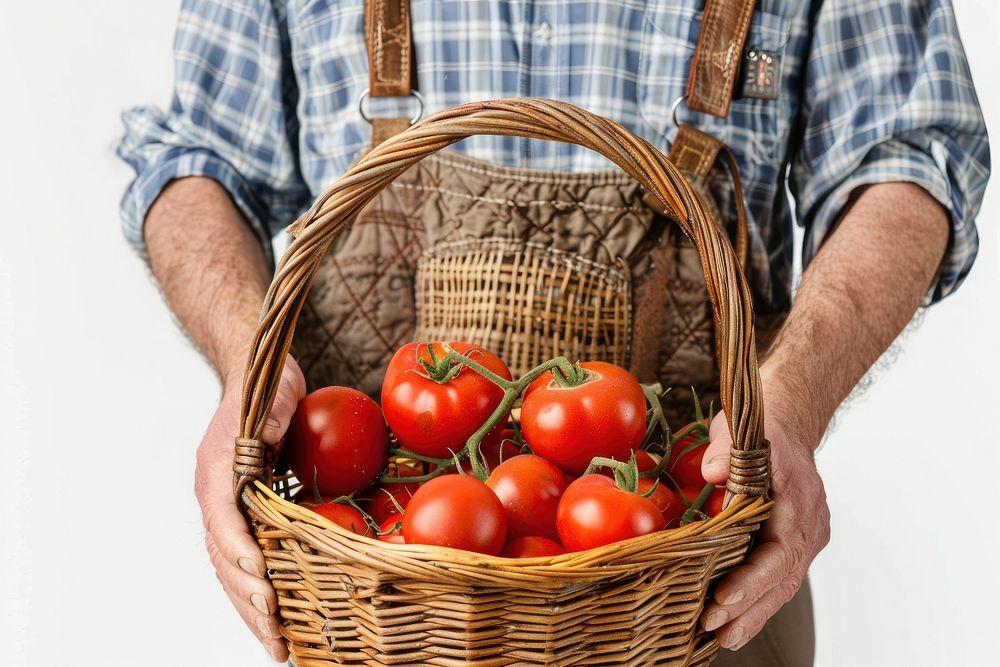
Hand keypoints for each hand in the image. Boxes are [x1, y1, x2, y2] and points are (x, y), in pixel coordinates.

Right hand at [194, 354, 306, 661]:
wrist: (253, 374)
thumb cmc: (265, 384)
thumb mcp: (272, 395)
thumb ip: (268, 418)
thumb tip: (268, 436)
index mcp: (216, 467)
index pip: (222, 515)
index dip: (238, 548)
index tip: (259, 576)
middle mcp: (214, 493)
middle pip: (223, 556)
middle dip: (249, 598)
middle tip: (276, 635)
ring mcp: (224, 507)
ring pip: (229, 570)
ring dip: (251, 610)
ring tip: (277, 646)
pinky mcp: (241, 514)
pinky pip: (242, 562)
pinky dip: (255, 593)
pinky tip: (274, 620)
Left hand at [698, 377, 830, 650]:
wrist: (790, 418)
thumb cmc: (763, 425)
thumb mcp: (739, 426)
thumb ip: (726, 449)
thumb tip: (714, 472)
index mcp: (796, 497)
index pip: (778, 550)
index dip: (752, 578)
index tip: (723, 596)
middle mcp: (807, 521)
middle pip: (782, 577)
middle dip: (749, 609)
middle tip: (716, 631)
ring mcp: (807, 533)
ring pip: (784, 584)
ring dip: (755, 614)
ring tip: (725, 639)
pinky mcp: (798, 540)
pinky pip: (782, 576)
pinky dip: (761, 600)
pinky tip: (738, 621)